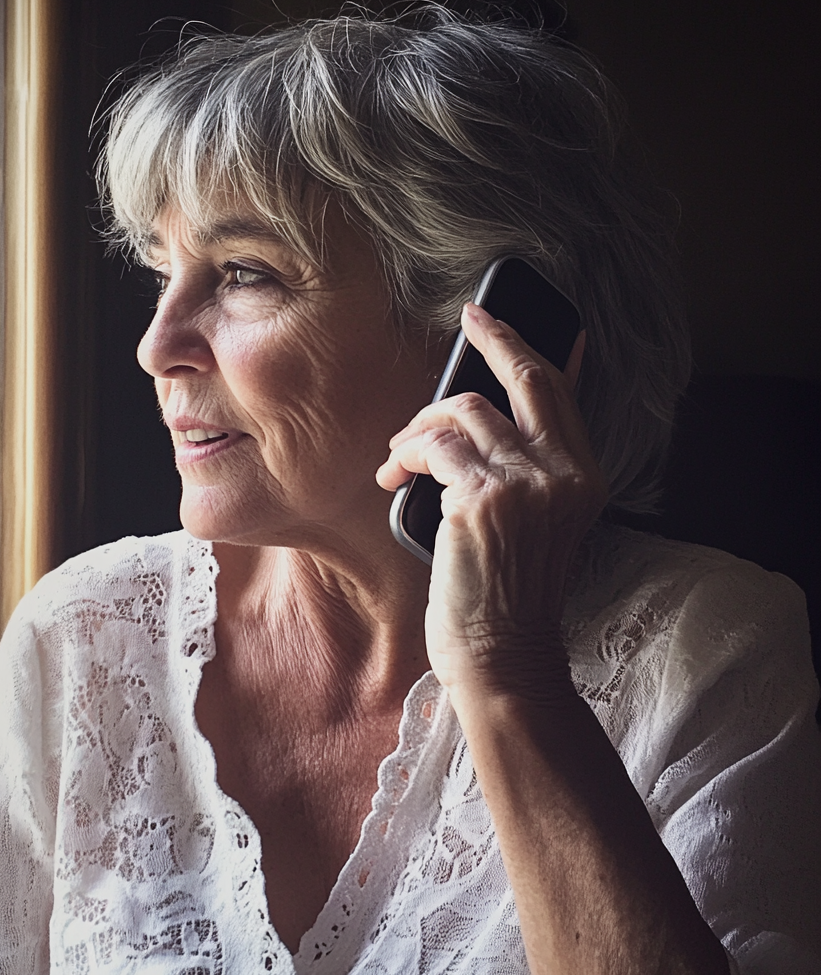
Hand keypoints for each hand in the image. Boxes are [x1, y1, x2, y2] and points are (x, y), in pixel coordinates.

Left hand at [377, 302, 606, 697]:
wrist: (501, 654)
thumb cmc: (506, 594)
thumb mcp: (533, 524)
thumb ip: (524, 467)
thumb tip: (494, 417)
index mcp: (583, 478)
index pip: (560, 392)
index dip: (530, 349)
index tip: (505, 321)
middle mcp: (563, 473)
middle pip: (528, 378)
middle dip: (494, 337)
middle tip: (470, 319)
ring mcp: (526, 483)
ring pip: (464, 410)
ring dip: (420, 426)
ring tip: (399, 456)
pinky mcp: (482, 499)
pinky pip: (433, 445)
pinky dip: (405, 453)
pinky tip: (392, 477)